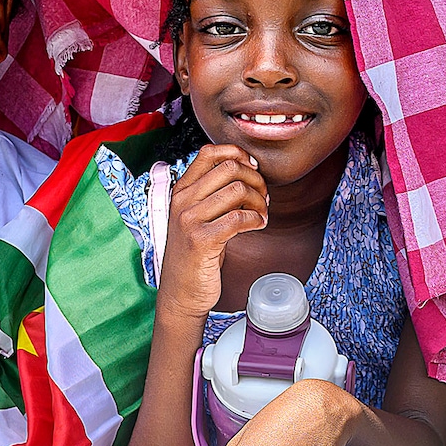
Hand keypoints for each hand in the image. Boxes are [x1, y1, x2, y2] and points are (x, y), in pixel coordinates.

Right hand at [156, 146, 267, 322]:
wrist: (181, 292)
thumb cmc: (195, 255)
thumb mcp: (198, 218)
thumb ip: (213, 194)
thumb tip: (247, 173)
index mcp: (182, 190)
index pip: (209, 152)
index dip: (238, 154)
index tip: (253, 169)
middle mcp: (182, 200)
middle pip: (230, 168)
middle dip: (256, 180)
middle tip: (264, 198)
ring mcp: (189, 219)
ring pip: (238, 190)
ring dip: (260, 202)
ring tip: (262, 214)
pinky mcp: (202, 240)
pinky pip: (239, 217)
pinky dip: (257, 219)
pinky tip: (258, 225)